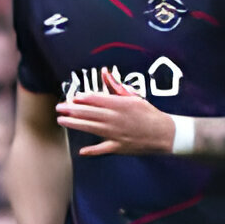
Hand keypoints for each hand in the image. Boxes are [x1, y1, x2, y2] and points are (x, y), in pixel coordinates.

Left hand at [53, 69, 176, 155]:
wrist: (166, 134)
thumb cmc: (149, 114)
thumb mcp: (134, 97)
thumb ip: (117, 86)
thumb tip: (105, 73)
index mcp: (120, 105)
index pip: (96, 99)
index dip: (82, 98)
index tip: (73, 97)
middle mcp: (116, 118)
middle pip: (89, 113)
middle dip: (72, 110)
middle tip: (59, 108)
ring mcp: (116, 133)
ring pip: (91, 128)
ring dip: (74, 124)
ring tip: (61, 121)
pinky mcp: (119, 146)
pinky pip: (103, 149)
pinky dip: (93, 151)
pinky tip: (82, 151)